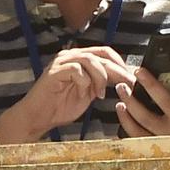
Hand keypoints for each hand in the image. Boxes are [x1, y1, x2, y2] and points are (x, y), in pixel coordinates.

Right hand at [0, 46, 137, 142]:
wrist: (38, 117)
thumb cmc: (61, 106)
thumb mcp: (89, 93)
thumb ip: (102, 83)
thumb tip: (124, 79)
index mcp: (80, 59)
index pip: (104, 52)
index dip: (120, 63)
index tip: (131, 77)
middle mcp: (71, 56)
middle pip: (100, 55)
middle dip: (117, 70)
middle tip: (128, 83)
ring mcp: (62, 62)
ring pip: (90, 60)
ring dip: (100, 78)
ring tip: (100, 94)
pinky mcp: (54, 71)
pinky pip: (76, 70)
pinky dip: (84, 82)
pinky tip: (84, 94)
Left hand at [117, 62, 169, 136]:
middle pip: (163, 100)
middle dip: (150, 83)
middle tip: (138, 71)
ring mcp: (166, 135)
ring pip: (144, 117)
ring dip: (131, 100)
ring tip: (123, 87)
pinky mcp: (154, 145)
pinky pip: (136, 133)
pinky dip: (126, 120)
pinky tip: (121, 108)